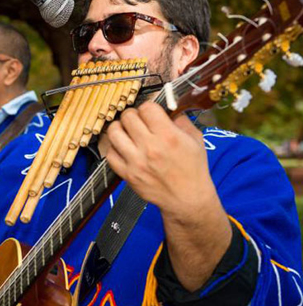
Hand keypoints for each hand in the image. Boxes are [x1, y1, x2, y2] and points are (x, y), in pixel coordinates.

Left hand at [101, 102, 215, 216]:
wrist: (187, 199)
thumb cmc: (193, 169)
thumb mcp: (195, 140)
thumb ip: (181, 120)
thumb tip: (168, 107)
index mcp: (168, 136)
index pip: (147, 108)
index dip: (148, 107)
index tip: (151, 113)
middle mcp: (150, 147)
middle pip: (128, 116)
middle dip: (133, 115)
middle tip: (138, 121)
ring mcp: (136, 162)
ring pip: (114, 132)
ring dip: (120, 128)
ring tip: (127, 132)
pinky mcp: (127, 174)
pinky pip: (110, 154)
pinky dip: (114, 148)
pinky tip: (123, 148)